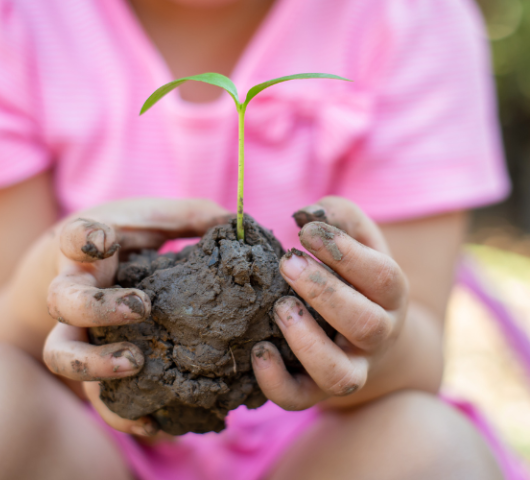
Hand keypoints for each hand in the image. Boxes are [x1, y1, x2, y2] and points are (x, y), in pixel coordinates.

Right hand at [42, 198, 229, 436]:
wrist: (87, 268)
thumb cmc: (126, 239)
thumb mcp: (153, 221)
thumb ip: (190, 217)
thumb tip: (237, 223)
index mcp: (88, 249)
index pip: (70, 237)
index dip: (82, 239)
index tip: (104, 239)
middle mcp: (74, 288)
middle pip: (62, 301)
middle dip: (97, 307)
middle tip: (140, 309)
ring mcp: (77, 328)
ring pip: (62, 354)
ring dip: (96, 365)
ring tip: (137, 364)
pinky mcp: (93, 362)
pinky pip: (96, 395)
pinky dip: (120, 414)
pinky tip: (155, 424)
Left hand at [251, 196, 408, 409]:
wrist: (366, 334)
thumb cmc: (354, 277)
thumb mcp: (358, 242)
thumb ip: (341, 219)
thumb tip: (308, 212)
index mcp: (390, 295)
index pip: (382, 276)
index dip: (345, 252)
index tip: (306, 231)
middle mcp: (378, 336)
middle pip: (365, 324)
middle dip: (323, 291)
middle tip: (287, 262)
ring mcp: (351, 368)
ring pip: (339, 374)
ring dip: (306, 341)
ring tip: (279, 308)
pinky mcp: (318, 391)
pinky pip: (300, 399)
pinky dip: (276, 382)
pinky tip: (259, 350)